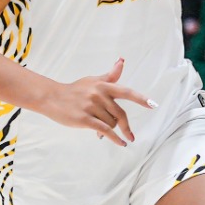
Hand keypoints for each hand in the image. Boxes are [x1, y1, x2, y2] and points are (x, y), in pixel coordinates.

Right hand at [36, 58, 153, 146]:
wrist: (52, 97)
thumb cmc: (74, 90)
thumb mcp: (93, 81)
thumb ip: (110, 75)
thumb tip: (122, 61)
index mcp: (104, 86)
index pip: (126, 92)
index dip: (141, 98)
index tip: (152, 105)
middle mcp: (99, 95)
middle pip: (120, 114)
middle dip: (125, 126)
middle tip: (131, 136)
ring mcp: (91, 107)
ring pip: (111, 123)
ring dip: (109, 130)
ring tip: (100, 131)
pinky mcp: (84, 119)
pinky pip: (104, 130)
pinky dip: (114, 138)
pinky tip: (121, 143)